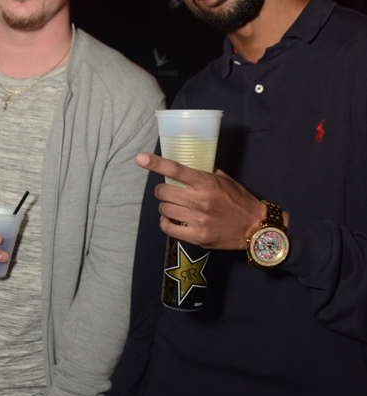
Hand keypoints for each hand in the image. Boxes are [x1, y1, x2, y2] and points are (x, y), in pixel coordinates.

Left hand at [135, 152, 272, 249]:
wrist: (255, 227)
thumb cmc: (239, 201)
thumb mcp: (225, 180)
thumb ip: (205, 172)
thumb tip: (185, 165)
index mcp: (207, 183)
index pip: (176, 170)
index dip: (155, 163)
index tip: (140, 158)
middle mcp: (201, 201)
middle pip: (164, 191)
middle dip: (162, 190)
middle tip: (168, 192)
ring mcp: (199, 220)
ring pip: (164, 209)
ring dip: (165, 207)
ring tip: (175, 207)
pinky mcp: (197, 237)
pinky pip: (168, 228)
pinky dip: (166, 223)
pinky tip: (173, 220)